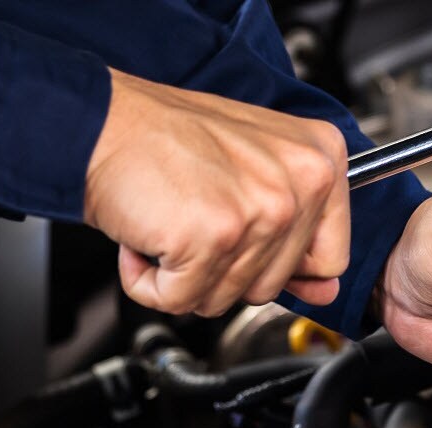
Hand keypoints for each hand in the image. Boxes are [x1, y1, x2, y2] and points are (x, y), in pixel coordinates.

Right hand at [84, 68, 350, 315]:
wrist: (100, 123)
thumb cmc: (167, 138)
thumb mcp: (254, 166)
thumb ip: (299, 230)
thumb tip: (325, 291)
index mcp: (321, 160)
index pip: (331, 258)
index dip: (282, 264)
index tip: (247, 239)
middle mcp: (300, 183)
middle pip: (272, 287)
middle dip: (222, 269)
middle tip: (195, 217)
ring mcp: (259, 212)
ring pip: (225, 299)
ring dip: (183, 274)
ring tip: (172, 219)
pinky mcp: (212, 238)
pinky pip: (180, 300)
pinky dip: (149, 281)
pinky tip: (149, 235)